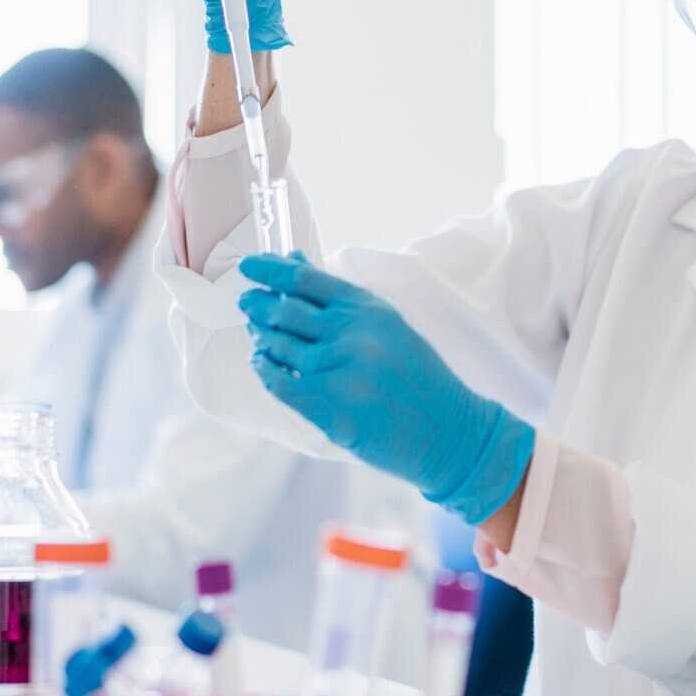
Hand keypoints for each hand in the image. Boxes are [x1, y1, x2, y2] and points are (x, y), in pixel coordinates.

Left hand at [237, 254, 534, 524]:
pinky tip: (262, 363)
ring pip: (278, 346)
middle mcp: (351, 334)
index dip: (270, 270)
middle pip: (284, 310)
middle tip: (247, 304)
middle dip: (258, 306)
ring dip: (261, 338)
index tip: (250, 268)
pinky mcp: (328, 406)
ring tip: (259, 335)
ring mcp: (338, 370)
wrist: (448, 432)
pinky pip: (279, 382)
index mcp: (368, 309)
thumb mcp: (389, 327)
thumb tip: (295, 262)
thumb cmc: (420, 379)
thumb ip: (340, 301)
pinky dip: (264, 370)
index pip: (305, 280)